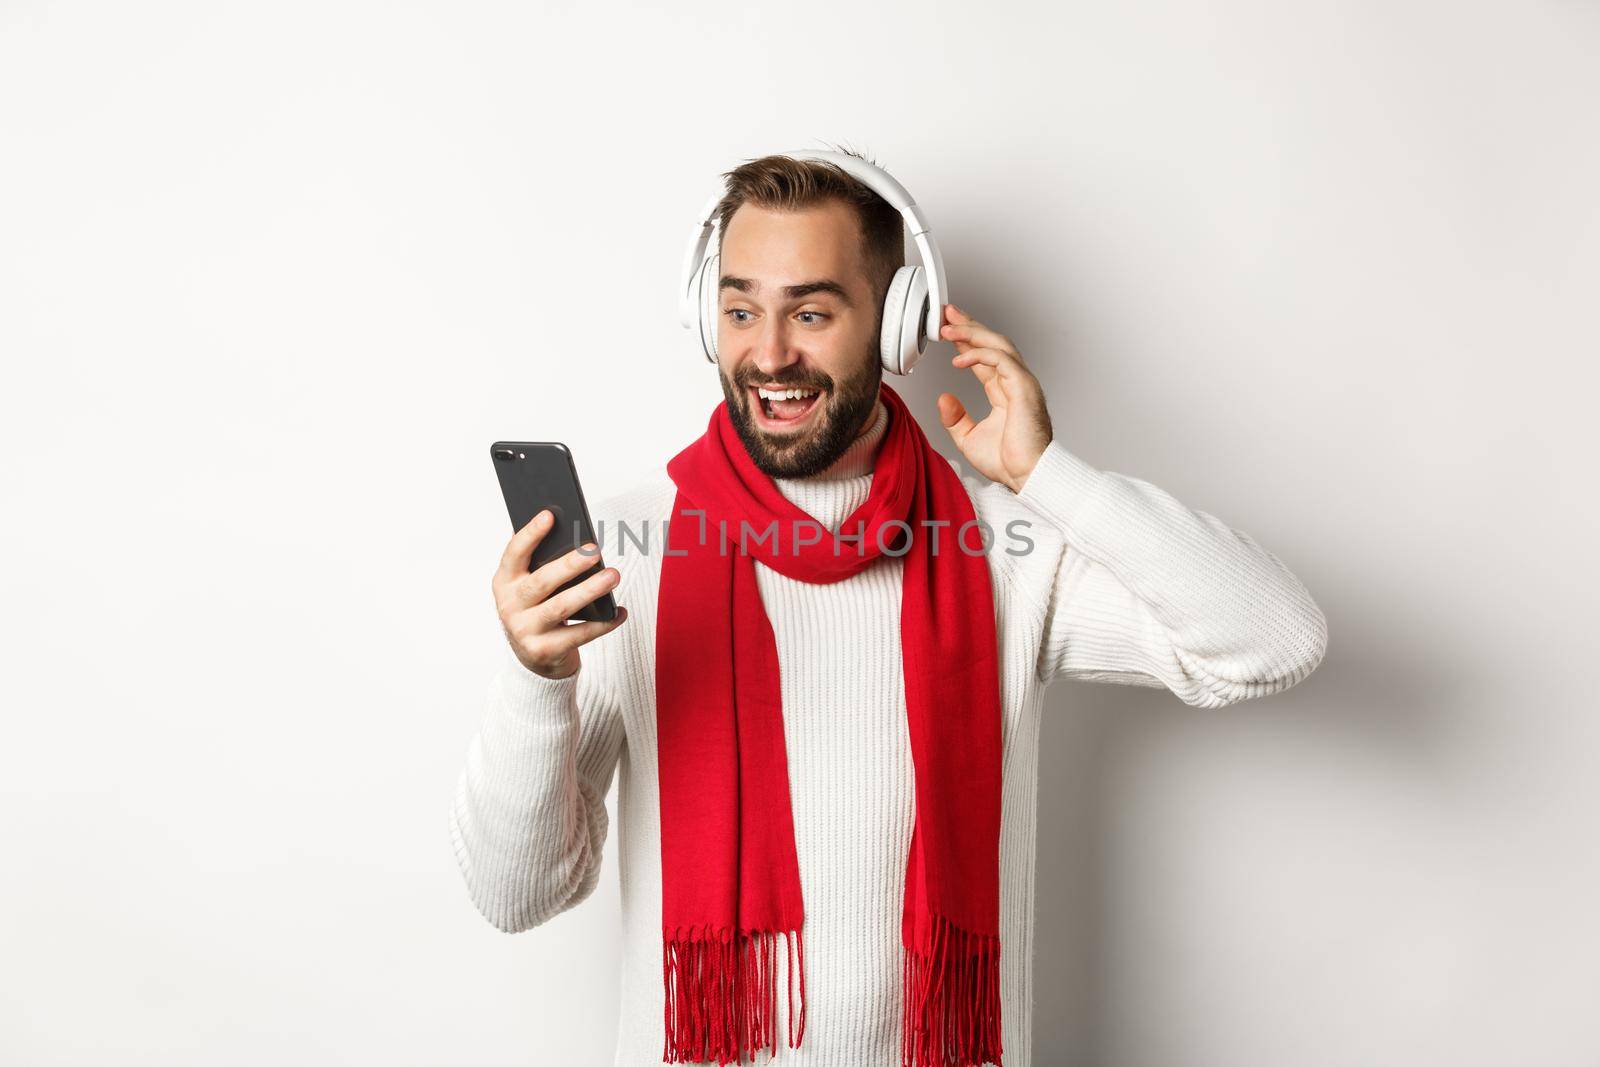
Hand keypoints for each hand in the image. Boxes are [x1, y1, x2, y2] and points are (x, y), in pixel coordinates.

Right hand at [492, 509, 627, 679]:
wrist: (533, 659)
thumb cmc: (538, 611)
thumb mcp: (531, 588)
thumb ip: (544, 566)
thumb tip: (577, 540)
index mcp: (504, 582)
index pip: (514, 554)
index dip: (530, 534)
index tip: (549, 515)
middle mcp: (509, 606)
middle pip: (542, 581)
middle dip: (569, 564)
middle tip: (595, 550)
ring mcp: (524, 631)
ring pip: (561, 607)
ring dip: (590, 590)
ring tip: (613, 575)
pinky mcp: (544, 651)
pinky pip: (578, 635)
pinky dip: (603, 623)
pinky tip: (619, 611)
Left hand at [935, 303, 1053, 492]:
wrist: (1027, 475)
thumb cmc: (1007, 462)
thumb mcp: (969, 438)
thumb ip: (956, 418)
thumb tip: (944, 398)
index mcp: (1004, 392)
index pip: (984, 357)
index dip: (966, 341)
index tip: (948, 329)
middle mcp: (1015, 383)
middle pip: (992, 344)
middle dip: (969, 325)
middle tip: (947, 313)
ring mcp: (1021, 383)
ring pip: (998, 345)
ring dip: (972, 333)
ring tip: (948, 327)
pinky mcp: (1023, 387)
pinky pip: (1001, 361)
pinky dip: (979, 355)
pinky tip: (959, 357)